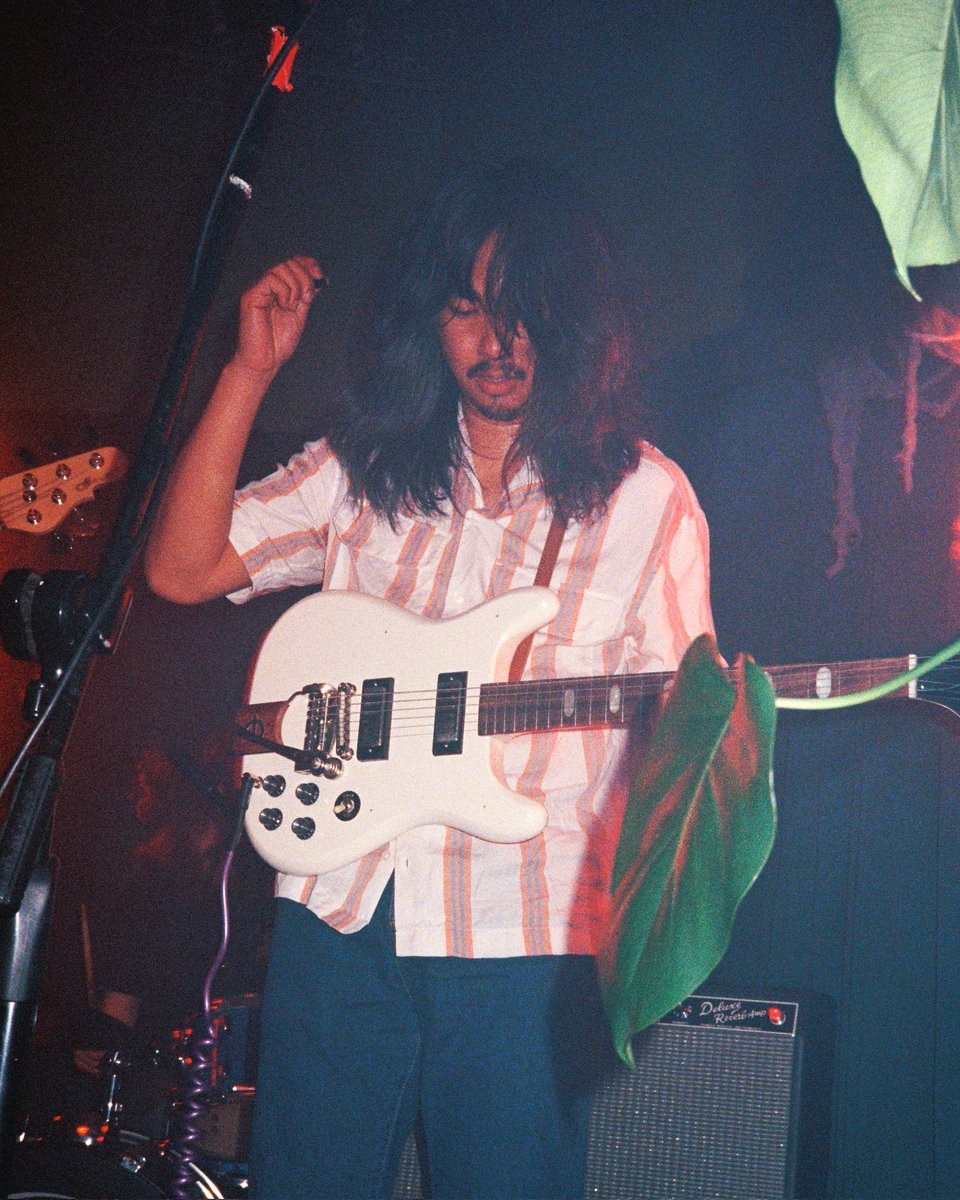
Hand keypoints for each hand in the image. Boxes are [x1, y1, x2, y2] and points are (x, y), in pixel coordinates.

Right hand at [233, 255, 324, 377]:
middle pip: (290, 262)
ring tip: (292, 307)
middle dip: (305, 278)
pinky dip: (284, 292)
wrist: (264, 362)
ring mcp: (259, 290)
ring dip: (295, 287)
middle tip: (307, 299)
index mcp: (280, 289)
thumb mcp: (300, 315)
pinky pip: (271, 279)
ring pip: (281, 268)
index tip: (320, 277)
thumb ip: (306, 296)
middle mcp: (268, 286)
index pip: (294, 263)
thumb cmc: (279, 343)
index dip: (308, 264)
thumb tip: (318, 279)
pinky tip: (284, 307)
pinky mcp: (252, 295)